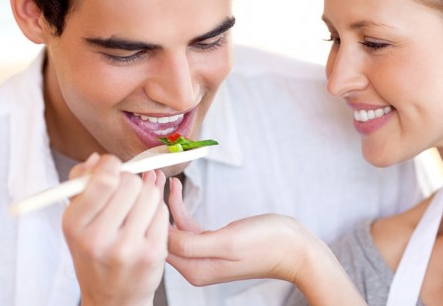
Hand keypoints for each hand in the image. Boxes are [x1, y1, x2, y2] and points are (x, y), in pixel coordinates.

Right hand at [62, 153, 168, 305]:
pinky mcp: (152, 253)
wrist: (112, 297)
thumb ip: (82, 183)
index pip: (103, 179)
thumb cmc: (94, 250)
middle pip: (131, 183)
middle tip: (125, 193)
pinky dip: (157, 211)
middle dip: (130, 182)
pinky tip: (146, 224)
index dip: (112, 165)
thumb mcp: (77, 219)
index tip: (113, 169)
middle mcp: (98, 239)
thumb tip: (97, 158)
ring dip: (146, 195)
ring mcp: (128, 248)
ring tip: (135, 210)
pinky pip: (163, 212)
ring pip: (150, 195)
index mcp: (74, 225)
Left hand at [167, 177, 365, 304]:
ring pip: (175, 228)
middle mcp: (195, 266)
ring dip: (167, 202)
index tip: (145, 182)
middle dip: (154, 203)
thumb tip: (162, 238)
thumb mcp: (228, 242)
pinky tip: (178, 190)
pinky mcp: (214, 245)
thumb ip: (193, 244)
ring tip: (161, 176)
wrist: (296, 249)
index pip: (159, 240)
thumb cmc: (267, 243)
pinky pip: (189, 227)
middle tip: (149, 173)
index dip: (150, 210)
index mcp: (194, 270)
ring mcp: (204, 256)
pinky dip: (181, 208)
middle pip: (163, 233)